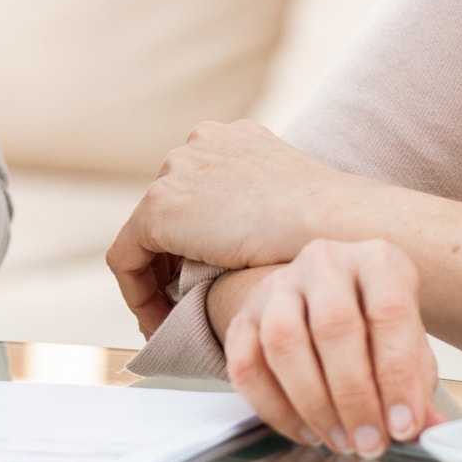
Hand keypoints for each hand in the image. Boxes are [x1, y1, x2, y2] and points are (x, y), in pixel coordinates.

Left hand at [105, 121, 382, 336]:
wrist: (333, 223)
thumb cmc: (331, 228)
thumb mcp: (294, 203)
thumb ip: (263, 209)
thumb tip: (248, 244)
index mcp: (235, 137)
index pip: (196, 191)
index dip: (194, 241)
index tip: (202, 278)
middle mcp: (201, 143)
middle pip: (169, 210)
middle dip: (172, 259)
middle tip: (184, 303)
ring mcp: (177, 170)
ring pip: (146, 235)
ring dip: (157, 279)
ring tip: (174, 318)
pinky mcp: (159, 208)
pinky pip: (127, 258)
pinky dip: (139, 295)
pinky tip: (161, 323)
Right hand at [221, 239, 439, 458]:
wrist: (327, 301)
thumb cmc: (374, 325)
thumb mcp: (408, 345)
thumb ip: (418, 386)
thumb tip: (429, 429)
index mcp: (377, 261)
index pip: (388, 312)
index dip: (396, 376)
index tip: (402, 425)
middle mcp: (325, 264)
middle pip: (333, 325)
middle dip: (353, 396)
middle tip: (368, 442)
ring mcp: (278, 286)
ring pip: (282, 341)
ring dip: (312, 403)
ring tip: (339, 440)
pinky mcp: (243, 317)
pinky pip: (245, 364)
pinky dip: (274, 407)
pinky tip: (304, 430)